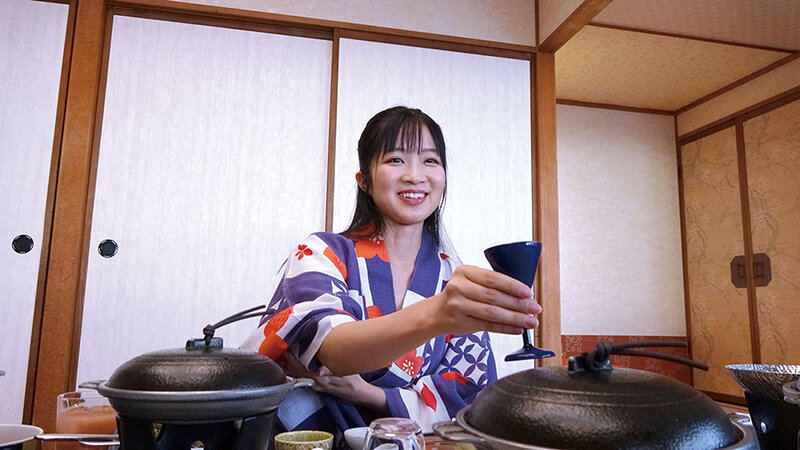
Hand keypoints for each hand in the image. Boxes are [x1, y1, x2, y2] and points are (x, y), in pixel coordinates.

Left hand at [278, 351, 387, 411]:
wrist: (356, 392)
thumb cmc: (352, 379)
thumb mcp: (345, 371)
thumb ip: (332, 370)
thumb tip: (321, 370)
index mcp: (320, 380)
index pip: (301, 370)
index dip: (292, 360)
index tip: (286, 350)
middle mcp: (314, 384)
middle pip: (295, 373)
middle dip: (287, 362)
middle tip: (280, 350)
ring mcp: (314, 385)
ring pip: (297, 375)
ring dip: (289, 366)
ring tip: (282, 355)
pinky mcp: (316, 385)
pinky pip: (302, 377)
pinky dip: (295, 369)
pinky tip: (291, 363)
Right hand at [427, 265, 541, 334]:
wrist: (438, 313)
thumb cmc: (461, 295)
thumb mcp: (472, 281)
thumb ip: (493, 285)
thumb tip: (525, 295)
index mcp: (464, 272)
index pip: (492, 278)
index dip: (512, 286)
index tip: (528, 292)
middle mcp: (458, 287)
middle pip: (493, 296)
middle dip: (518, 304)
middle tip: (534, 308)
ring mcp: (457, 305)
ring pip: (491, 312)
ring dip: (514, 318)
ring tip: (530, 321)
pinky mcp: (460, 322)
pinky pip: (487, 326)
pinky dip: (505, 328)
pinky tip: (517, 329)